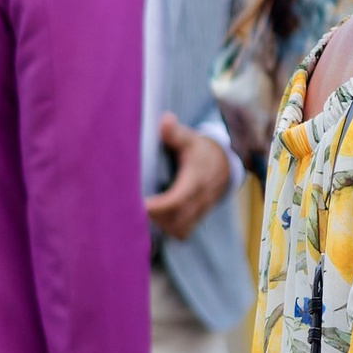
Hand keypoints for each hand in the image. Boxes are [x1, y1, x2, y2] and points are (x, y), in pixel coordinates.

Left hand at [147, 116, 234, 241]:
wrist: (223, 164)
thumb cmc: (200, 150)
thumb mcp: (190, 138)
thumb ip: (175, 133)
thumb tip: (165, 120)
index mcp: (196, 180)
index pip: (177, 200)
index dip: (158, 207)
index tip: (139, 205)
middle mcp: (200, 199)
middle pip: (176, 219)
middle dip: (153, 219)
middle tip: (129, 210)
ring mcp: (200, 211)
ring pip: (179, 229)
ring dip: (160, 226)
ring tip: (139, 215)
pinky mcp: (196, 218)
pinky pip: (183, 232)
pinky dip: (168, 231)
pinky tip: (152, 222)